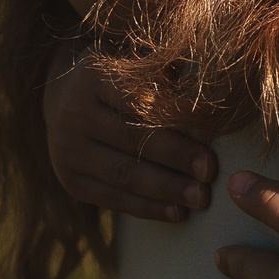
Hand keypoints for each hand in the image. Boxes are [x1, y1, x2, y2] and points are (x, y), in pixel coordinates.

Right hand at [43, 52, 214, 220]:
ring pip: (123, 174)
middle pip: (131, 140)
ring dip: (166, 190)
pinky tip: (177, 213)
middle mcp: (74, 114)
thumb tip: (213, 102)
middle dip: (175, 159)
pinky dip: (147, 209)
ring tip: (200, 198)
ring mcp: (67, 151)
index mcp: (93, 76)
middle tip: (210, 173)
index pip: (137, 101)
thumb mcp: (140, 65)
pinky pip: (112, 199)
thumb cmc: (122, 81)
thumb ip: (171, 78)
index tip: (209, 136)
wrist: (65, 101)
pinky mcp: (71, 181)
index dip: (175, 121)